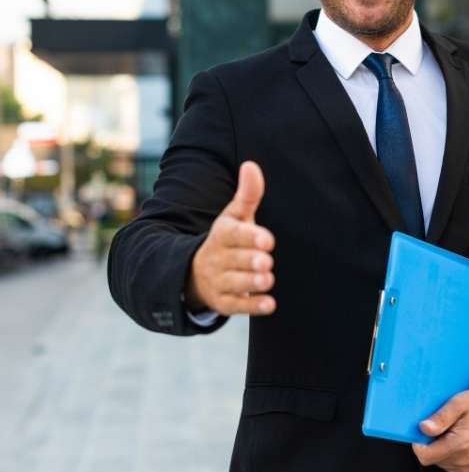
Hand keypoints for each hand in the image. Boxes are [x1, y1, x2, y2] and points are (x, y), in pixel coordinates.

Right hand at [185, 160, 275, 315]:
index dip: (249, 237)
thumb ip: (247, 194)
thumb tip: (251, 165)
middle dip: (250, 261)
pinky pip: (237, 306)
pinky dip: (252, 306)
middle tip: (266, 261)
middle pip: (235, 260)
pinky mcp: (224, 302)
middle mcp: (218, 258)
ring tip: (267, 278)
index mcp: (222, 234)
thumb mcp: (235, 216)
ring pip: (236, 283)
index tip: (267, 239)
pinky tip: (270, 304)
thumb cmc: (228, 239)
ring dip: (252, 282)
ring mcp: (219, 281)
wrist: (196, 272)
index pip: (233, 235)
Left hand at [412, 390, 468, 471]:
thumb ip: (440, 417)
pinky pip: (450, 465)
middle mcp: (466, 459)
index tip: (423, 429)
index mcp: (461, 443)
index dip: (418, 443)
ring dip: (440, 448)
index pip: (425, 456)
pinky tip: (456, 440)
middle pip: (432, 459)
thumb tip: (423, 428)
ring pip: (440, 463)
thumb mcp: (458, 402)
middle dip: (431, 443)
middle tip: (441, 425)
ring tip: (451, 431)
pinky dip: (448, 454)